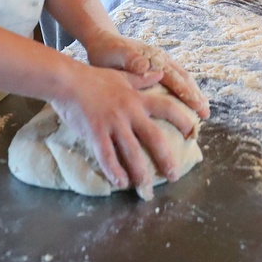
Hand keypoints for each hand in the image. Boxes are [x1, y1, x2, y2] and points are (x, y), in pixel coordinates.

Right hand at [51, 64, 199, 191]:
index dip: (183, 121)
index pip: (167, 109)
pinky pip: (107, 156)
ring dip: (141, 173)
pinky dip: (115, 171)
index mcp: (138, 99)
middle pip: (154, 138)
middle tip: (174, 176)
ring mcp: (113, 123)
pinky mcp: (95, 132)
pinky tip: (121, 183)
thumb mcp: (122, 76)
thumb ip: (142, 78)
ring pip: (132, 152)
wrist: (68, 80)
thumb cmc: (94, 78)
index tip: (193, 134)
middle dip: (166, 159)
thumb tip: (160, 73)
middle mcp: (130, 112)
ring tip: (146, 189)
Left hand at [83, 32, 208, 118]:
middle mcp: (162, 60)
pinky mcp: (157, 70)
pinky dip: (184, 93)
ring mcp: (162, 65)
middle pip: (184, 79)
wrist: (103, 41)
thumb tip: (146, 66)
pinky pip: (175, 82)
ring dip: (193, 95)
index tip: (197, 106)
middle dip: (195, 96)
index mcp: (154, 58)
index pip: (175, 78)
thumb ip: (130, 59)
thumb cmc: (108, 51)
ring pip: (182, 80)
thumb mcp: (115, 54)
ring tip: (203, 112)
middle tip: (205, 114)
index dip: (187, 93)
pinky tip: (186, 106)